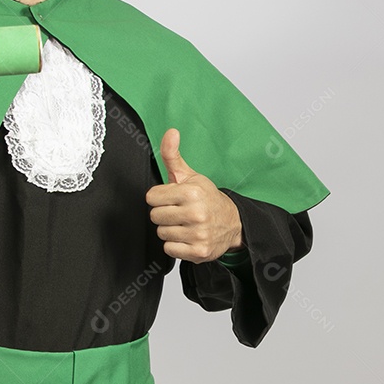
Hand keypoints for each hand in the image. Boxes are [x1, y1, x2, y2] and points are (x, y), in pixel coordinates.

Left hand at [146, 128, 243, 263]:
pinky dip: (176, 245)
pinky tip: (187, 236)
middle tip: (179, 211)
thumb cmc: (206, 197)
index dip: (160, 197)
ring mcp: (198, 234)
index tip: (172, 198)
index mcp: (191, 192)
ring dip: (170, 229)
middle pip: (155, 216)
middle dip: (164, 213)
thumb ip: (172, 155)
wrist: (232, 223)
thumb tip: (170, 132)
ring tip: (185, 223)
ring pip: (161, 233)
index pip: (151, 198)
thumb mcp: (190, 175)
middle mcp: (195, 213)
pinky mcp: (198, 251)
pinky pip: (169, 249)